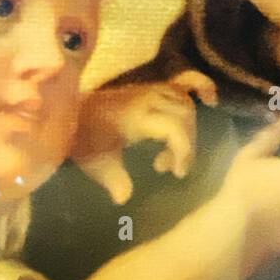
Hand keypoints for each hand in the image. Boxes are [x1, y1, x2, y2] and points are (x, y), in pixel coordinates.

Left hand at [72, 70, 218, 204]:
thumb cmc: (85, 139)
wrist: (70, 113)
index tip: (177, 173)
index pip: (174, 128)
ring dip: (187, 129)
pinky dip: (199, 86)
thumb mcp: (96, 163)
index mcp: (137, 115)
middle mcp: (148, 98)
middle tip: (168, 168)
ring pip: (186, 105)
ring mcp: (151, 90)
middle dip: (185, 144)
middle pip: (185, 117)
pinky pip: (183, 80)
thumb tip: (124, 198)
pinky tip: (209, 99)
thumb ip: (113, 180)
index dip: (183, 151)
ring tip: (171, 153)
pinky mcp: (152, 88)